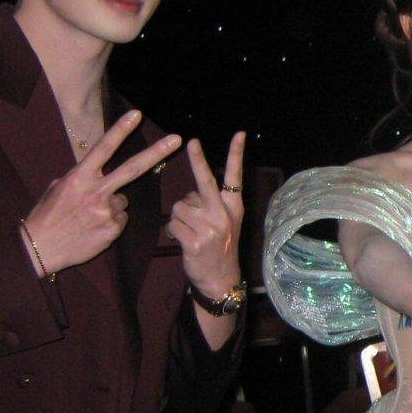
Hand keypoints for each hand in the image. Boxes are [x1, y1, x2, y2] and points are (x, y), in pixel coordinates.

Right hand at [22, 110, 181, 274]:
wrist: (40, 248)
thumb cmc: (47, 215)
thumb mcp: (58, 188)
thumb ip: (81, 177)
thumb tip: (96, 169)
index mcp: (79, 177)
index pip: (103, 148)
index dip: (120, 130)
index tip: (136, 114)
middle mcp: (96, 191)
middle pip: (133, 168)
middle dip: (156, 152)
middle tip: (177, 139)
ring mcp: (106, 211)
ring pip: (122, 200)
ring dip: (111, 204)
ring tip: (88, 216)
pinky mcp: (113, 229)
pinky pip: (120, 219)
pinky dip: (111, 221)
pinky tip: (93, 228)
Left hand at [168, 133, 245, 296]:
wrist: (220, 279)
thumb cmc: (220, 247)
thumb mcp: (226, 223)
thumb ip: (210, 205)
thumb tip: (191, 195)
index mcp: (233, 208)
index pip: (235, 177)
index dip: (236, 154)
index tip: (238, 134)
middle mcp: (223, 215)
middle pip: (206, 182)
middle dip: (198, 160)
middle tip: (192, 141)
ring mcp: (210, 229)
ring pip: (179, 206)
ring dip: (178, 216)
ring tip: (188, 230)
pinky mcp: (194, 242)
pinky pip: (172, 224)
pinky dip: (172, 230)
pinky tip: (182, 240)